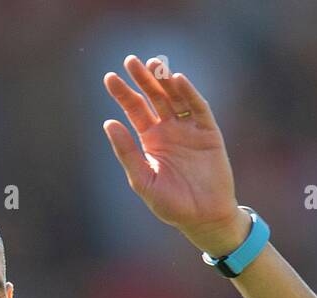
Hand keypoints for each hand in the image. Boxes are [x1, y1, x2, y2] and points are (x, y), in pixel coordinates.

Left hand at [102, 55, 250, 254]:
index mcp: (150, 139)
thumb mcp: (143, 179)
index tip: (110, 78)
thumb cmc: (171, 204)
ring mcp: (189, 129)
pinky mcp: (208, 132)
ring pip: (175, 97)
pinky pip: (197, 108)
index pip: (134, 109)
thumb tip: (108, 123)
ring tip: (153, 64)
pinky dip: (188, 93)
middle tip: (130, 61)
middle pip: (153, 97)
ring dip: (164, 80)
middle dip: (142, 79)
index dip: (123, 93)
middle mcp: (168, 130)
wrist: (203, 217)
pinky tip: (177, 80)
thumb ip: (126, 152)